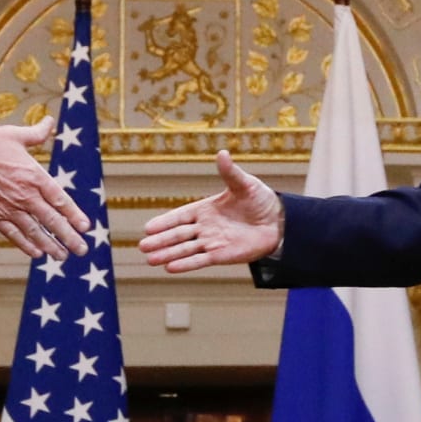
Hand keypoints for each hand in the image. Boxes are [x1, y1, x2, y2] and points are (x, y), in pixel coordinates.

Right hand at [0, 117, 90, 259]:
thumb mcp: (15, 135)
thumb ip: (36, 134)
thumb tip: (50, 122)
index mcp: (34, 175)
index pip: (60, 199)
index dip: (74, 215)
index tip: (85, 227)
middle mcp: (25, 194)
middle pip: (52, 220)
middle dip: (69, 237)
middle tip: (81, 249)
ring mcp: (9, 207)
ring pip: (35, 231)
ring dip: (51, 245)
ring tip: (62, 256)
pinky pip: (13, 234)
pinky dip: (26, 245)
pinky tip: (37, 253)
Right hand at [139, 150, 283, 273]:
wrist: (278, 222)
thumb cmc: (261, 200)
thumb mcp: (245, 184)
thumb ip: (230, 173)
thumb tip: (222, 153)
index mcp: (205, 209)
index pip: (180, 216)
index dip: (165, 222)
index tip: (148, 228)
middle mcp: (205, 227)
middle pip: (178, 235)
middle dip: (160, 241)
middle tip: (142, 246)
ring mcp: (212, 242)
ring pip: (185, 249)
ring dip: (168, 254)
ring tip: (150, 259)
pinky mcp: (221, 255)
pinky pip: (200, 260)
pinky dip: (186, 264)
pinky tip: (170, 268)